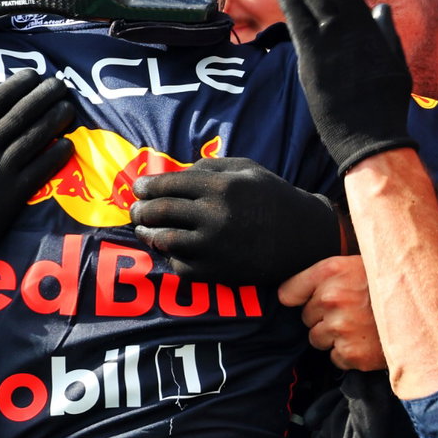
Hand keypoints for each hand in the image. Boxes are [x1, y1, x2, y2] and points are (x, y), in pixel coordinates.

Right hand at [0, 70, 73, 275]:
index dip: (18, 85)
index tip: (33, 76)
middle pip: (20, 115)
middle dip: (43, 96)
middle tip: (61, 84)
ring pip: (34, 139)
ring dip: (55, 120)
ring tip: (69, 107)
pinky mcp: (10, 198)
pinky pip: (39, 171)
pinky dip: (56, 156)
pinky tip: (68, 144)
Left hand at [130, 157, 340, 283]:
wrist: (302, 237)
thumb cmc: (272, 197)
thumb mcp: (247, 169)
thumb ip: (210, 165)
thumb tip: (177, 173)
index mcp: (221, 186)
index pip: (168, 185)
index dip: (147, 186)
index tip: (138, 188)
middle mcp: (214, 216)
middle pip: (161, 211)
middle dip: (141, 210)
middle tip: (136, 210)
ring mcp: (214, 246)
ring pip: (165, 239)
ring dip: (149, 234)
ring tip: (145, 230)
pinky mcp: (217, 271)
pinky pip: (180, 265)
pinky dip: (172, 256)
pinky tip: (171, 249)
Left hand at [273, 0, 416, 173]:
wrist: (372, 136)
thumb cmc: (385, 106)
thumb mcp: (397, 64)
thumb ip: (387, 34)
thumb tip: (382, 8)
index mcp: (373, 32)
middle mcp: (353, 31)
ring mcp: (332, 43)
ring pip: (312, 1)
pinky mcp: (313, 59)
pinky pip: (299, 21)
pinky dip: (289, 1)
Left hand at [279, 256, 385, 370]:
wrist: (426, 311)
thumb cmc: (390, 286)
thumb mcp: (358, 264)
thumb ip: (329, 274)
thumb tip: (290, 292)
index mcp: (331, 271)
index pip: (289, 291)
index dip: (298, 297)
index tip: (304, 300)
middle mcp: (332, 298)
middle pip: (305, 317)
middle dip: (323, 317)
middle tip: (351, 311)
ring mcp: (341, 327)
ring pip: (317, 339)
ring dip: (334, 337)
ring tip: (359, 326)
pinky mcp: (351, 353)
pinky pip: (335, 357)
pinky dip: (348, 353)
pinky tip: (367, 341)